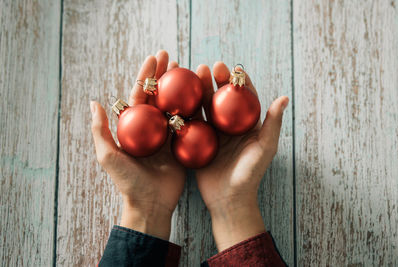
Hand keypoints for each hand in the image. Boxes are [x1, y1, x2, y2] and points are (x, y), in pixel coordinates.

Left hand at [90, 50, 184, 239]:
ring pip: (174, 106)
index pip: (139, 94)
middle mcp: (150, 128)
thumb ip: (101, 130)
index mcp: (133, 126)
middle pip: (158, 95)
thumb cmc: (127, 181)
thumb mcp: (108, 156)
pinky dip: (193, 108)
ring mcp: (166, 135)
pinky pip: (188, 123)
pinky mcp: (180, 145)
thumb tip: (95, 101)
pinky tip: (201, 94)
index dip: (146, 75)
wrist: (150, 204)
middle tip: (172, 57)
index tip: (154, 58)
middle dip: (163, 75)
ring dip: (180, 87)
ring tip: (188, 69)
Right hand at [195, 62, 288, 250]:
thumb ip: (273, 123)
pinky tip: (177, 98)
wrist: (228, 200)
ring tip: (192, 75)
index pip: (244, 98)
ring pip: (204, 107)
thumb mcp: (265, 148)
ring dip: (199, 91)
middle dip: (215, 81)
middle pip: (221, 98)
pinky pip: (191, 123)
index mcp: (247, 126)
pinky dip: (185, 111)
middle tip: (208, 67)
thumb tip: (284, 97)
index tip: (233, 67)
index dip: (239, 81)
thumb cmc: (250, 175)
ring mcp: (212, 134)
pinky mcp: (197, 142)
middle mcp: (229, 127)